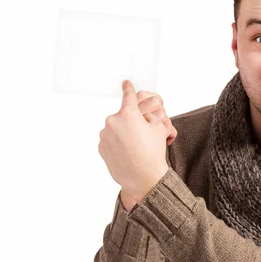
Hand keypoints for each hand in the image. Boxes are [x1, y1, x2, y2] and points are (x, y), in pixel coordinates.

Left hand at [98, 80, 169, 205]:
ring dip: (123, 134)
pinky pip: (110, 140)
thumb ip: (149, 116)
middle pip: (123, 116)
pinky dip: (117, 144)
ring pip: (116, 129)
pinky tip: (127, 154)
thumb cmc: (153, 153)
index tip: (125, 83)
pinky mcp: (101, 147)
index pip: (128, 96)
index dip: (128, 88)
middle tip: (141, 137)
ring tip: (135, 149)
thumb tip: (142, 116)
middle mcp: (113, 121)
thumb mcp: (159, 129)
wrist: (144, 178)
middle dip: (131, 123)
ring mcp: (105, 135)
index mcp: (128, 113)